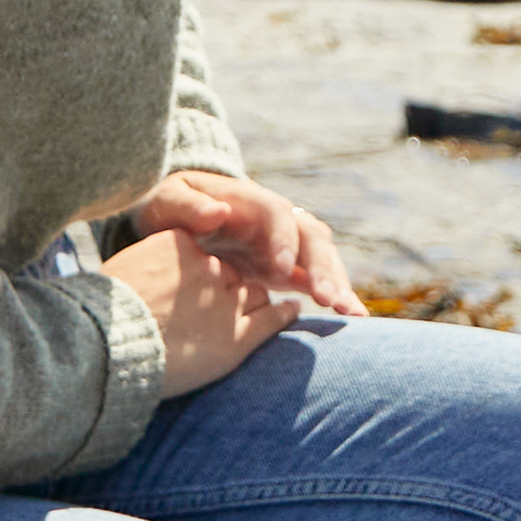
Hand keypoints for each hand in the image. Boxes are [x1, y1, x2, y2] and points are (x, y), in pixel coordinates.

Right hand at [101, 225, 306, 400]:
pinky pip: (272, 318)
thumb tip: (160, 276)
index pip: (206, 255)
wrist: (104, 349)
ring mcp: (226, 303)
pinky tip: (293, 310)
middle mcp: (209, 269)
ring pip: (256, 293)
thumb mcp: (126, 272)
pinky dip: (284, 314)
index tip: (185, 294)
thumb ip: (155, 265)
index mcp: (181, 245)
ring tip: (249, 316)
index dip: (199, 276)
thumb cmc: (106, 315)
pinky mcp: (237, 338)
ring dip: (253, 304)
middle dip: (227, 291)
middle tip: (208, 314)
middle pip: (234, 274)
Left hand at [121, 166, 359, 317]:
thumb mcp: (168, 201)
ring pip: (323, 259)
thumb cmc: (169, 209)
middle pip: (311, 237)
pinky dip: (337, 296)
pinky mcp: (290, 269)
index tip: (281, 269)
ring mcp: (287, 245)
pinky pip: (318, 280)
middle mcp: (278, 221)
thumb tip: (217, 212)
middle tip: (325, 296)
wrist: (176, 219)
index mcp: (251, 201)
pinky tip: (352, 319)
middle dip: (321, 266)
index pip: (277, 215)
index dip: (283, 240)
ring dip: (336, 283)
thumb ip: (187, 205)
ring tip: (346, 312)